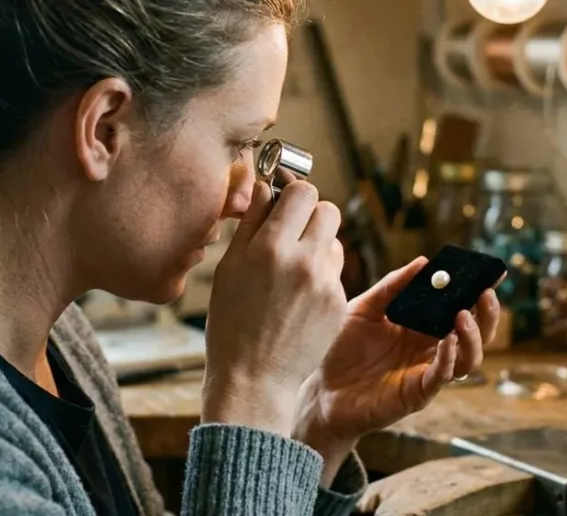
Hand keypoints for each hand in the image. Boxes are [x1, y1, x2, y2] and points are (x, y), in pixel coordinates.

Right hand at [202, 180, 347, 437]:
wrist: (253, 378)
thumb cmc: (232, 323)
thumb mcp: (228, 269)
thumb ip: (251, 223)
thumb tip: (268, 187)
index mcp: (270, 247)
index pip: (303, 191)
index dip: (294, 194)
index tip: (285, 204)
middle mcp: (303, 261)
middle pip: (328, 209)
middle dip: (311, 215)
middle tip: (292, 233)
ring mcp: (325, 283)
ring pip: (335, 240)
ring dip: (318, 245)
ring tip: (293, 269)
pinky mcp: (338, 303)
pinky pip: (335, 272)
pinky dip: (321, 276)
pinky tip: (299, 297)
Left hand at [293, 256, 500, 461]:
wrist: (319, 389)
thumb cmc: (340, 349)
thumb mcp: (363, 309)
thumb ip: (392, 287)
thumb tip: (423, 262)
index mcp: (421, 326)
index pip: (460, 307)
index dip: (478, 292)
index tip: (491, 273)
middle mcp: (430, 349)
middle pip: (474, 333)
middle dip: (487, 313)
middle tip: (486, 292)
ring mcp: (426, 372)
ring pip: (468, 358)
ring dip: (472, 336)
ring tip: (463, 314)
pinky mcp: (417, 393)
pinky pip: (442, 376)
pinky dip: (449, 357)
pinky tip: (446, 339)